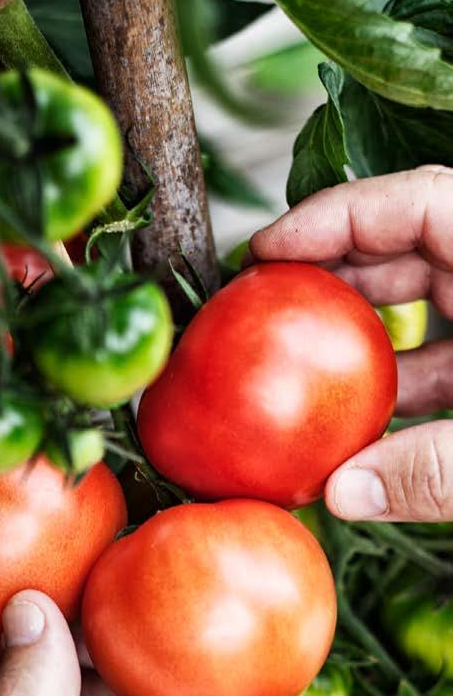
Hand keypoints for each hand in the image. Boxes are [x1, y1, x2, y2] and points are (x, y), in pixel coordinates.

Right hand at [250, 165, 452, 522]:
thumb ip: (433, 471)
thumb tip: (340, 495)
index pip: (419, 200)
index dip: (335, 214)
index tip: (267, 250)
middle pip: (409, 251)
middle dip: (332, 275)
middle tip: (261, 307)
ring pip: (427, 309)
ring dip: (359, 338)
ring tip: (293, 369)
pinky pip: (447, 360)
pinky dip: (402, 385)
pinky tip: (358, 426)